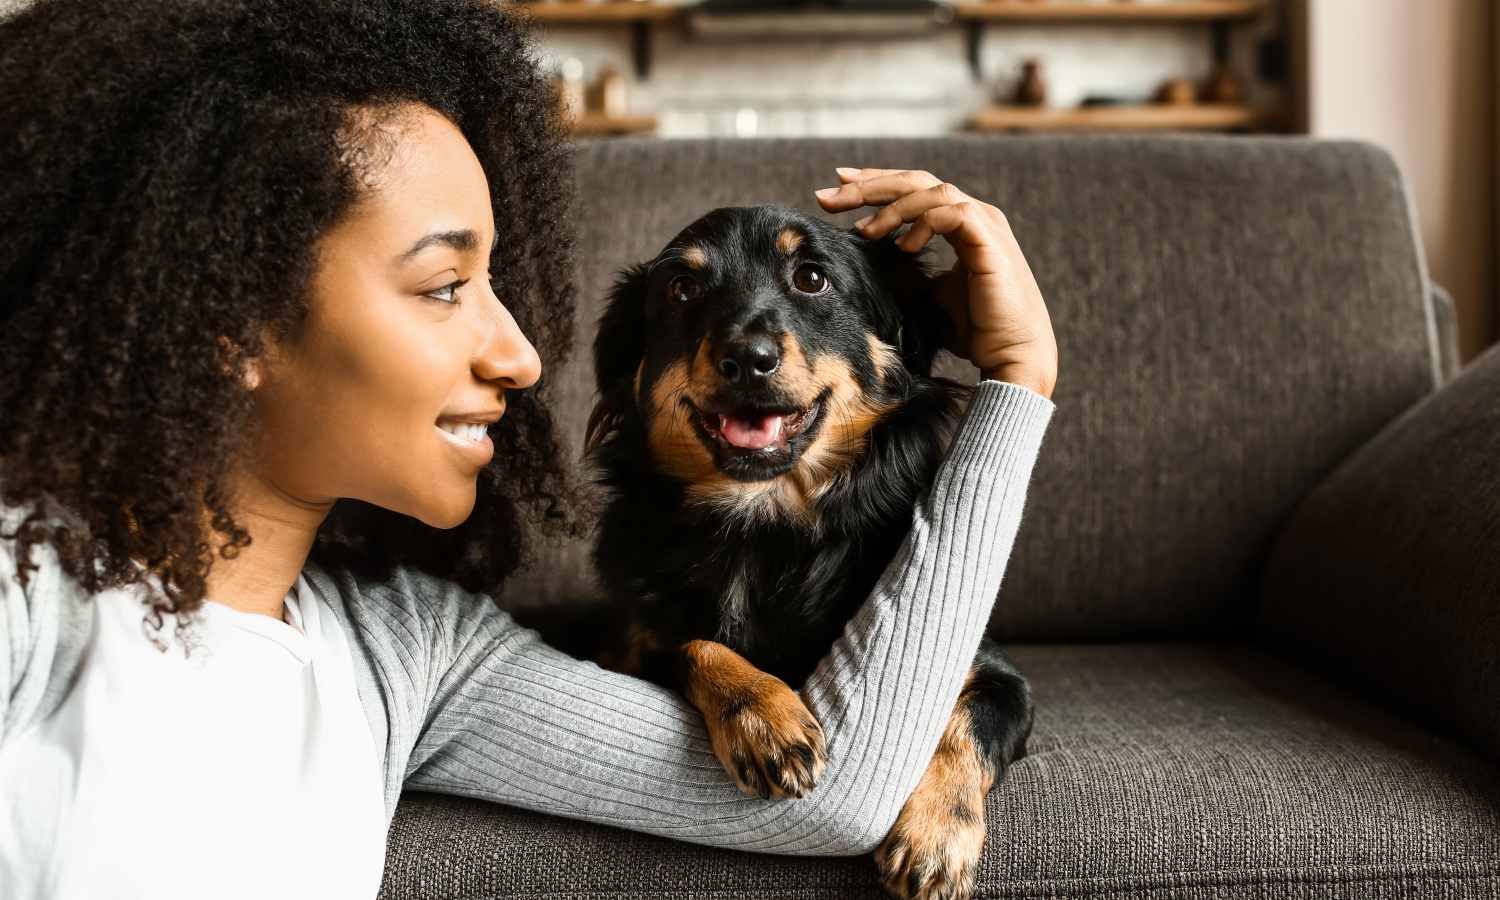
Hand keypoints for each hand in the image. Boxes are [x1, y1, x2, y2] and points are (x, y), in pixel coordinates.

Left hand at [814, 167, 1057, 398]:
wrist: (1011, 355)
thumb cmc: (974, 330)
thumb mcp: (928, 294)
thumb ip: (905, 270)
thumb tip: (865, 262)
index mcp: (960, 224)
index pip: (913, 191)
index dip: (875, 186)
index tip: (836, 189)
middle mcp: (974, 215)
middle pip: (916, 181)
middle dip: (869, 185)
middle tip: (828, 195)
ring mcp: (984, 223)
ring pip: (931, 190)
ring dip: (891, 206)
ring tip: (864, 230)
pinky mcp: (989, 239)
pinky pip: (951, 213)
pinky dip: (922, 222)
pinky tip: (903, 245)